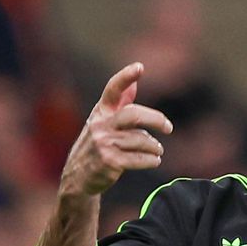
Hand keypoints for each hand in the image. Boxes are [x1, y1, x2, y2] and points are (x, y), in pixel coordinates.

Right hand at [59, 63, 172, 195]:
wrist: (78, 178)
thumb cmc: (98, 146)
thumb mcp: (104, 123)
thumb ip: (120, 104)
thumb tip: (135, 83)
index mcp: (101, 112)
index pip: (113, 90)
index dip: (125, 77)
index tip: (140, 67)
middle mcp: (100, 125)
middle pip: (134, 114)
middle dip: (156, 119)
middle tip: (169, 128)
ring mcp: (103, 143)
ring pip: (141, 140)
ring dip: (155, 147)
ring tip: (157, 151)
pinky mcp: (109, 161)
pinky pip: (140, 158)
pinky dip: (151, 160)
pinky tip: (153, 160)